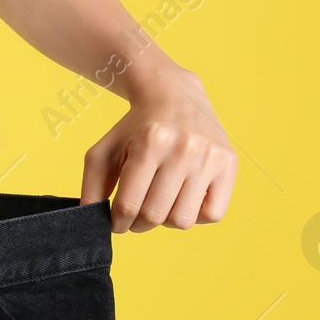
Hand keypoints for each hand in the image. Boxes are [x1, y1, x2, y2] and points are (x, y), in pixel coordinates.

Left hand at [81, 69, 236, 232]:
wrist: (174, 95)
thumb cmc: (135, 128)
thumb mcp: (104, 149)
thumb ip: (92, 185)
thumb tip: (91, 218)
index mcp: (149, 142)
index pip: (129, 205)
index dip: (118, 222)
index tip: (116, 221)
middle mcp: (183, 148)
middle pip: (155, 215)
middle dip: (139, 223)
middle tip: (136, 214)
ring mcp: (210, 156)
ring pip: (183, 220)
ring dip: (166, 220)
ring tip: (160, 203)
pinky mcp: (229, 163)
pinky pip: (213, 214)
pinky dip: (196, 215)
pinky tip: (183, 198)